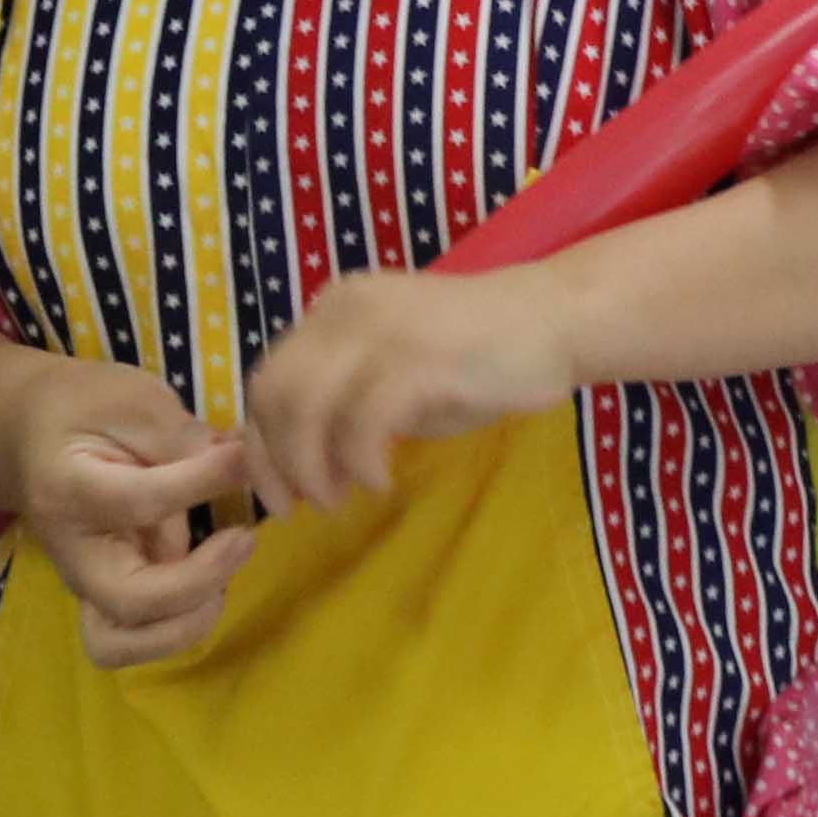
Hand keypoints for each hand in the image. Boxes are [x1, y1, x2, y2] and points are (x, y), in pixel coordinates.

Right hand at [4, 355, 253, 669]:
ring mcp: (84, 584)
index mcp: (70, 489)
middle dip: (198, 582)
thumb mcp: (131, 400)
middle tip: (242, 538)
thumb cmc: (84, 410)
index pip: (139, 501)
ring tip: (224, 578)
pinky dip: (176, 629)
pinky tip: (210, 585)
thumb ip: (180, 436)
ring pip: (121, 645)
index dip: (202, 482)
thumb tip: (241, 464)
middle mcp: (71, 551)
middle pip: (128, 602)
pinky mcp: (103, 600)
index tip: (244, 458)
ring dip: (185, 624)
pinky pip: (134, 641)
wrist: (32, 435)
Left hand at [233, 262, 582, 512]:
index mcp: (335, 310)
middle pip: (276, 394)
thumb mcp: (396, 372)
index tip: (278, 496)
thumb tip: (300, 461)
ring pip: (309, 405)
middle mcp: (346, 311)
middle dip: (279, 462)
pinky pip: (365, 419)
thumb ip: (346, 401)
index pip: (266, 380)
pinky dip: (362, 460)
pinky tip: (381, 481)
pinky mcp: (422, 359)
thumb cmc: (479, 354)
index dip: (260, 446)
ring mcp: (383, 331)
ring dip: (313, 465)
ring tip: (340, 499)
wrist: (556, 319)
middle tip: (305, 506)